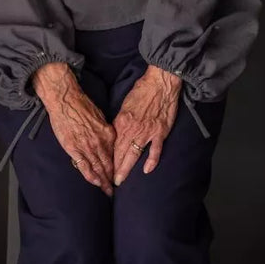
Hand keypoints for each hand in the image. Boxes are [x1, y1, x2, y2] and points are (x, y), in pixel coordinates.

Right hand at [32, 62, 115, 197]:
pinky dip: (91, 177)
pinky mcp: (74, 149)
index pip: (115, 155)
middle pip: (108, 165)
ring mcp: (87, 147)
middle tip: (115, 190)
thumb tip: (107, 139)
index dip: (117, 167)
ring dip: (103, 182)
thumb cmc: (82, 105)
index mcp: (108, 134)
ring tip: (107, 192)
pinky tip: (95, 184)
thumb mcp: (99, 116)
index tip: (119, 175)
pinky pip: (84, 167)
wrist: (66, 100)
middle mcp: (99, 142)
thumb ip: (104, 130)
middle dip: (112, 179)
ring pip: (98, 168)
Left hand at [112, 65, 181, 185]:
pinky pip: (155, 150)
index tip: (104, 168)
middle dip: (114, 168)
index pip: (112, 144)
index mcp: (122, 121)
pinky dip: (151, 161)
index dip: (108, 158)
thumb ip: (121, 120)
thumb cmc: (142, 90)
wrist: (160, 82)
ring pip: (134, 153)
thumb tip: (115, 133)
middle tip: (109, 182)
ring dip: (126, 168)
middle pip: (120, 152)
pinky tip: (147, 170)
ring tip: (121, 180)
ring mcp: (147, 132)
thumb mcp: (125, 104)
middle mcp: (132, 128)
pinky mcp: (160, 132)